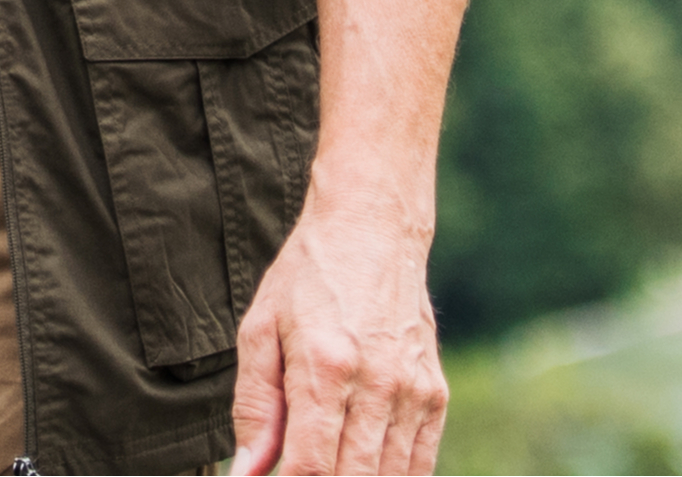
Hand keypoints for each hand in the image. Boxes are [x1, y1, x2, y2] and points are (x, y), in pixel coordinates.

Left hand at [229, 199, 446, 474]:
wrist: (372, 229)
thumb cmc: (308, 278)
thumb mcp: (261, 331)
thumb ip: (254, 408)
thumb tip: (247, 472)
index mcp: (325, 367)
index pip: (312, 466)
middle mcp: (376, 383)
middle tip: (302, 475)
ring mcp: (413, 391)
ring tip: (330, 468)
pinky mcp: (435, 394)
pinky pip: (420, 464)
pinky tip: (365, 469)